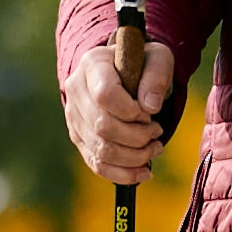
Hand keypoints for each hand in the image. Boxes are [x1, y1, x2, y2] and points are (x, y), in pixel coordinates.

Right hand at [66, 25, 179, 181]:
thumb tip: (150, 107)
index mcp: (92, 65)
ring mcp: (74, 116)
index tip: (149, 113)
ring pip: (101, 149)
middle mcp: (76, 91)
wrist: (121, 72)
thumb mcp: (157, 58)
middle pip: (103, 126)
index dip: (131, 111)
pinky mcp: (79, 137)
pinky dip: (122, 173)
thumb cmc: (141, 64)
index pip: (105, 94)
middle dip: (137, 137)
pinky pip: (96, 164)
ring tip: (155, 148)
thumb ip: (156, 76)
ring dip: (134, 156)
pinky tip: (143, 172)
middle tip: (157, 132)